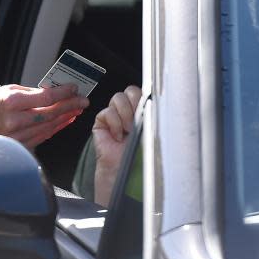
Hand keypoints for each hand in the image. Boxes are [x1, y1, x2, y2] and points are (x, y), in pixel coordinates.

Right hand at [0, 84, 88, 148]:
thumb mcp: (6, 90)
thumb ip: (30, 92)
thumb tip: (52, 92)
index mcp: (12, 102)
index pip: (46, 97)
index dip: (64, 93)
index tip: (74, 89)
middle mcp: (15, 121)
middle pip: (51, 114)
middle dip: (70, 106)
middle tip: (82, 101)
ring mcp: (16, 136)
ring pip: (49, 127)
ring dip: (65, 118)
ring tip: (75, 110)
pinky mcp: (17, 146)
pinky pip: (41, 137)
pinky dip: (54, 129)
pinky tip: (62, 122)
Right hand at [92, 85, 141, 205]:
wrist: (122, 168)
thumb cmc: (137, 154)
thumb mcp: (150, 131)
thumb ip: (151, 115)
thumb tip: (156, 103)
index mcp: (141, 111)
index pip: (142, 92)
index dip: (144, 96)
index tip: (147, 107)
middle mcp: (128, 111)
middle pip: (129, 90)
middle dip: (134, 104)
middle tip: (137, 118)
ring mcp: (114, 114)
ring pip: (118, 98)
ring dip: (124, 114)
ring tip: (128, 130)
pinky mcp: (102, 120)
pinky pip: (107, 112)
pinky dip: (114, 124)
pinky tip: (117, 135)